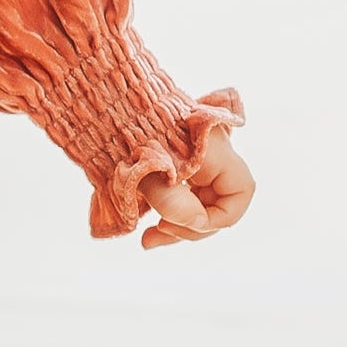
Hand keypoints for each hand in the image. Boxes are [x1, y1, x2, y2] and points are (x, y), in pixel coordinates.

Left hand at [137, 120, 251, 250]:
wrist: (106, 107)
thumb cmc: (128, 132)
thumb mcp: (148, 170)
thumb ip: (174, 203)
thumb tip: (196, 224)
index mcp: (215, 148)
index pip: (240, 192)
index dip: (217, 217)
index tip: (182, 220)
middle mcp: (210, 155)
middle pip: (218, 203)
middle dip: (190, 227)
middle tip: (159, 231)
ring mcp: (193, 161)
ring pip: (198, 205)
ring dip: (176, 226)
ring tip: (147, 240)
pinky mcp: (174, 167)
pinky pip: (180, 198)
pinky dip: (166, 215)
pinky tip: (147, 229)